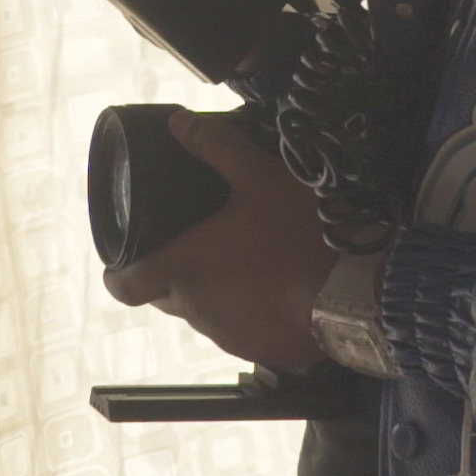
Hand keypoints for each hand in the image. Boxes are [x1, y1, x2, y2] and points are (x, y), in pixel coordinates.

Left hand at [102, 109, 330, 371]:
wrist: (357, 293)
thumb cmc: (299, 234)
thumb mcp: (259, 176)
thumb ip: (217, 146)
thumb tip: (181, 123)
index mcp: (183, 269)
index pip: (123, 286)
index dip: (118, 275)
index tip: (127, 262)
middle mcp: (196, 310)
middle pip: (165, 299)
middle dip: (174, 276)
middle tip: (199, 247)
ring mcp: (229, 336)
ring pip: (205, 316)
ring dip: (215, 295)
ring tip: (246, 265)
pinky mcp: (263, 352)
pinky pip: (243, 333)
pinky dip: (250, 315)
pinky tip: (277, 293)